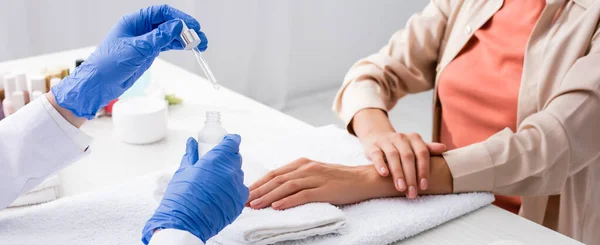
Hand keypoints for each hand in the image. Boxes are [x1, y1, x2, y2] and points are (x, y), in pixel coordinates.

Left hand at [52, 5, 207, 118]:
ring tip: (200, 45)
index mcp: (134, 22)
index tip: (193, 25)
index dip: (179, 17)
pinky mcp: (147, 53)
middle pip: (168, 23)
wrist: (98, 85)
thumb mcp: (137, 49)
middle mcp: (140, 29)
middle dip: (185, 29)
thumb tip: (178, 26)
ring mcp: (144, 41)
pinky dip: (178, 46)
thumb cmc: (109, 65)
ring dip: (184, 39)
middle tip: (200, 38)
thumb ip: (159, 37)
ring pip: (169, 35)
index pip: (161, 13)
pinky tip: (188, 48)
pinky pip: (166, 46)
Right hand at [142, 135, 248, 243]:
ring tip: (214, 183)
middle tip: (215, 164)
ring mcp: (237, 187)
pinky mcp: (240, 201)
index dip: (230, 140)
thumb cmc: (181, 197)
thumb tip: (192, 142)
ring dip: (229, 175)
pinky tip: (220, 195)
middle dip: (227, 158)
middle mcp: (231, 171)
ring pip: (238, 174)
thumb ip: (191, 155)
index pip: (233, 142)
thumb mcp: (183, 171)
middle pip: (235, 158)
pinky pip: (240, 190)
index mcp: (217, 160)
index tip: (226, 142)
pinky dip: (232, 190)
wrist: (184, 224)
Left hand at [247, 158, 379, 209]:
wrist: (364, 179)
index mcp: (302, 163)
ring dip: (268, 196)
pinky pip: (303, 195)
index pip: (274, 173)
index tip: (244, 193)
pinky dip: (288, 200)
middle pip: (276, 179)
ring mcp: (316, 178)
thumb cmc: (339, 179)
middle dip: (258, 191)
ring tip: (255, 205)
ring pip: (286, 186)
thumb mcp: (315, 174)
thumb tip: (276, 189)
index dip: (257, 184)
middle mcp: (306, 168)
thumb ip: (297, 178)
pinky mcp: (325, 189)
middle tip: (242, 201)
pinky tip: (277, 206)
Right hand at [351, 108, 445, 198]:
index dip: (423, 170)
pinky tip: (384, 174)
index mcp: (414, 138)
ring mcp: (386, 141)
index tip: (424, 186)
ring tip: (401, 188)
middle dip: (411, 176)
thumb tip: (444, 148)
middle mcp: (401, 138)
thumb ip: (428, 149)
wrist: (377, 136)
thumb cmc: (400, 146)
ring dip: (398, 173)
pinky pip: (377, 155)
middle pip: (408, 157)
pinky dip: (381, 164)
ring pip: (393, 156)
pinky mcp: (373, 147)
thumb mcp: (414, 146)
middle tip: (412, 193)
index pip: (422, 153)